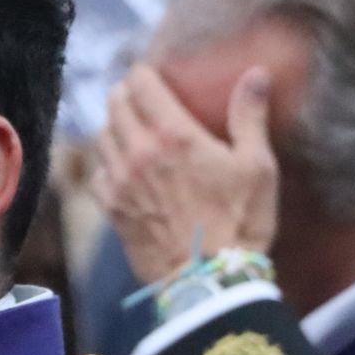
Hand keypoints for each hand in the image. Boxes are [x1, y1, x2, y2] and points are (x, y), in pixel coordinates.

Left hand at [92, 64, 279, 285]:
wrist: (209, 281)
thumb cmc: (240, 223)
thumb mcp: (257, 166)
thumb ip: (249, 116)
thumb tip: (257, 74)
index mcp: (173, 134)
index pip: (140, 83)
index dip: (144, 73)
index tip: (154, 75)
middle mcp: (138, 152)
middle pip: (115, 104)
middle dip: (127, 94)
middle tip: (142, 97)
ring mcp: (120, 181)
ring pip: (101, 135)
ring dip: (114, 126)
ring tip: (132, 129)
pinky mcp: (112, 208)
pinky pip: (97, 173)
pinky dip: (106, 164)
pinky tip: (122, 167)